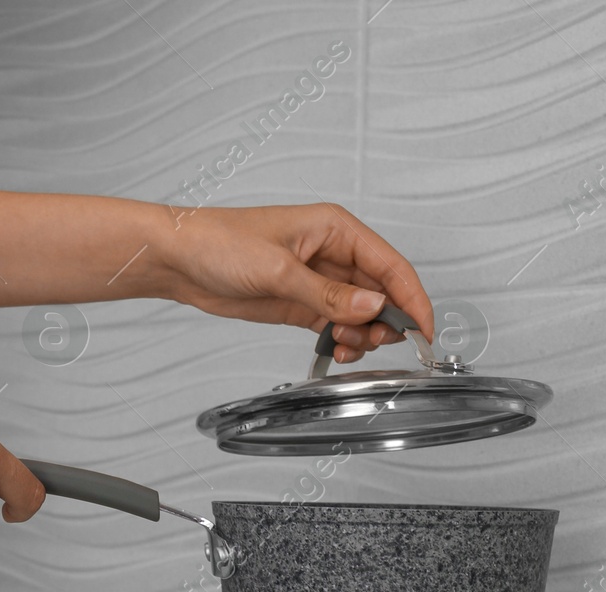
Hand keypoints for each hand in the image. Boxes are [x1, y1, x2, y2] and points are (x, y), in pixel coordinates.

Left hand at [155, 203, 435, 363]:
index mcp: (335, 229)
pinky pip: (338, 325)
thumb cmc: (219, 242)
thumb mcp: (277, 270)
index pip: (391, 266)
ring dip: (363, 335)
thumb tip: (372, 306)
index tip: (424, 330)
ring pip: (363, 314)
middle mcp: (333, 254)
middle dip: (386, 323)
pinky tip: (335, 349)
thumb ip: (327, 294)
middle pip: (382, 293)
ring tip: (346, 346)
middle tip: (375, 343)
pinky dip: (344, 341)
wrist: (181, 260)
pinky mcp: (303, 304)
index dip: (413, 299)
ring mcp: (319, 281)